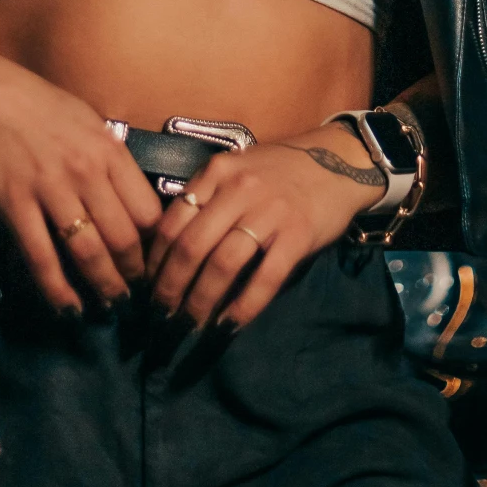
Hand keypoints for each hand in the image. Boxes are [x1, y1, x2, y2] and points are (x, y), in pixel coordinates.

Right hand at [0, 50, 161, 313]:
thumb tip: (132, 200)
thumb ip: (108, 160)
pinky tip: (67, 307)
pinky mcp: (14, 204)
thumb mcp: (84, 122)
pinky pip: (41, 257)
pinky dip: (57, 289)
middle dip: (134, 276)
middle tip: (135, 297)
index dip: (156, 247)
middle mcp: (85, 170)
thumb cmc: (33, 106)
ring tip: (109, 308)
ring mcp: (49, 188)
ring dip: (103, 287)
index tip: (154, 266)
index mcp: (109, 150)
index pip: (149, 212)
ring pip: (88, 252)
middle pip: (125, 238)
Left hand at [145, 124, 382, 332]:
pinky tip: (230, 325)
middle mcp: (238, 189)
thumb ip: (206, 199)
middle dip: (171, 288)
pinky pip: (265, 278)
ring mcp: (270, 211)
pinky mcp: (298, 234)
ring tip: (191, 325)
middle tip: (162, 316)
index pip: (171, 222)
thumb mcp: (236, 171)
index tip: (148, 288)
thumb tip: (169, 250)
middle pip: (191, 247)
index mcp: (216, 173)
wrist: (339, 160)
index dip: (155, 262)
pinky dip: (244, 306)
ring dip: (201, 301)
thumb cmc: (279, 171)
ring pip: (223, 264)